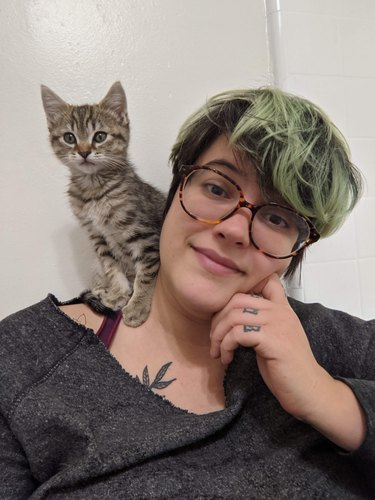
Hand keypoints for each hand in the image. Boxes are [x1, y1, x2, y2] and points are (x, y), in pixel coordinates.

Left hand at [210, 273, 366, 449]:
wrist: (308, 390)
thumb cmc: (287, 367)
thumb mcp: (274, 337)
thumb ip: (259, 322)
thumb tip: (230, 317)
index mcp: (282, 308)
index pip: (264, 281)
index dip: (240, 292)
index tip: (227, 315)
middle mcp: (280, 311)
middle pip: (237, 299)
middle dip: (218, 319)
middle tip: (214, 339)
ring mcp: (277, 323)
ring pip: (233, 316)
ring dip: (218, 335)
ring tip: (217, 351)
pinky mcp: (272, 340)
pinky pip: (237, 334)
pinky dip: (226, 346)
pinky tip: (227, 359)